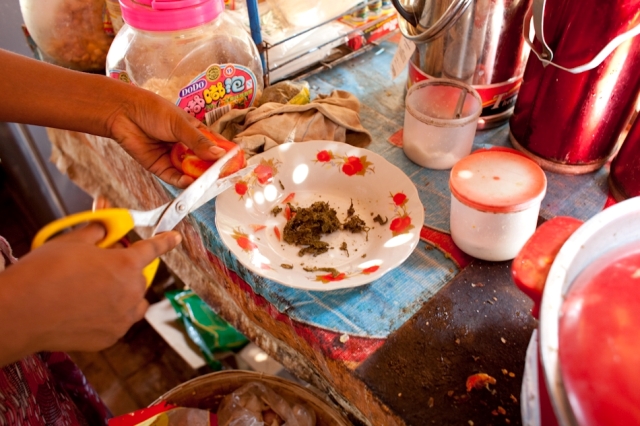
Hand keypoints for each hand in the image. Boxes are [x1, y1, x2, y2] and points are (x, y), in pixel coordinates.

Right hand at [0, 223, 180, 365]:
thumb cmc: (43, 275)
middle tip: (98, 269)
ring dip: (123, 295)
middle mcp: (131, 292)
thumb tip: (104, 229)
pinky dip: (110, 315)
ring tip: (95, 292)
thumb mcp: (70, 242)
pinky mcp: (110, 337)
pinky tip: (87, 311)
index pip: (153, 248)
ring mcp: (122, 317)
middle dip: (124, 271)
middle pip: (139, 277)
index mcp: (125, 264)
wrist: (21, 312)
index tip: (175, 238)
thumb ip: (96, 233)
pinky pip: (119, 322)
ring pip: (134, 302)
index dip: (165, 241)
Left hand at [105, 89, 225, 187]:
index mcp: (196, 132)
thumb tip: (220, 155)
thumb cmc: (153, 111)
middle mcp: (187, 147)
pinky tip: (190, 183)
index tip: (237, 164)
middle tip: (224, 178)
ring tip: (208, 183)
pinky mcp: (161, 168)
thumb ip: (199, 142)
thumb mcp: (180, 124)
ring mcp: (175, 158)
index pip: (216, 146)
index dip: (226, 155)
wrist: (122, 114)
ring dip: (199, 179)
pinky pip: (175, 179)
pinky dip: (183, 183)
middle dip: (214, 171)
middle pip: (205, 163)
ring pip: (191, 173)